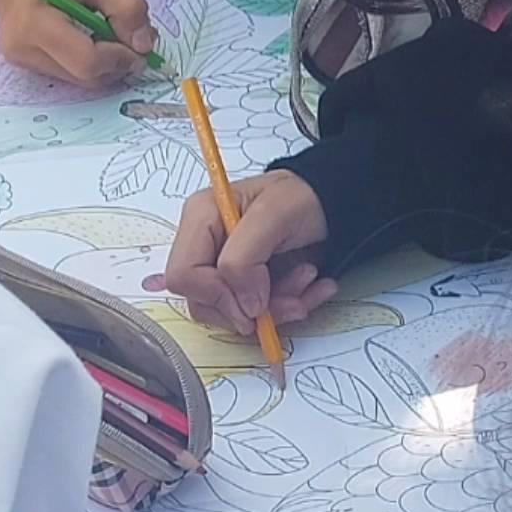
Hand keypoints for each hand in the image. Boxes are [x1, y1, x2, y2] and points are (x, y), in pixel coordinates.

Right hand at [0, 0, 157, 88]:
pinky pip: (67, 70)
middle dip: (117, 61)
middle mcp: (20, 49)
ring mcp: (18, 56)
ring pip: (78, 78)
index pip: (88, 63)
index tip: (141, 42)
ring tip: (111, 27)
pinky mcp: (22, 57)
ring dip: (104, 61)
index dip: (122, 58)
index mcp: (33, 25)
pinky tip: (93, 32)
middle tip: (134, 35)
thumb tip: (144, 45)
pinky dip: (89, 58)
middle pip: (84, 77)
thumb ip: (126, 8)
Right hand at [165, 171, 335, 334]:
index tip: (257, 300)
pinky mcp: (242, 284)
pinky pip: (252, 314)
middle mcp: (204, 245)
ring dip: (276, 308)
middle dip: (252, 307)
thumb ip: (245, 258)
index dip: (217, 295)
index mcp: (200, 218)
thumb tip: (244, 306)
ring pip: (230, 313)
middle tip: (295, 296)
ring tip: (307, 280)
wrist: (329, 205)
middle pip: (204, 301)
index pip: (183, 275)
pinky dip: (286, 308)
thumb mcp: (275, 214)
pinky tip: (311, 289)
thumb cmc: (302, 198)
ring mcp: (221, 267)